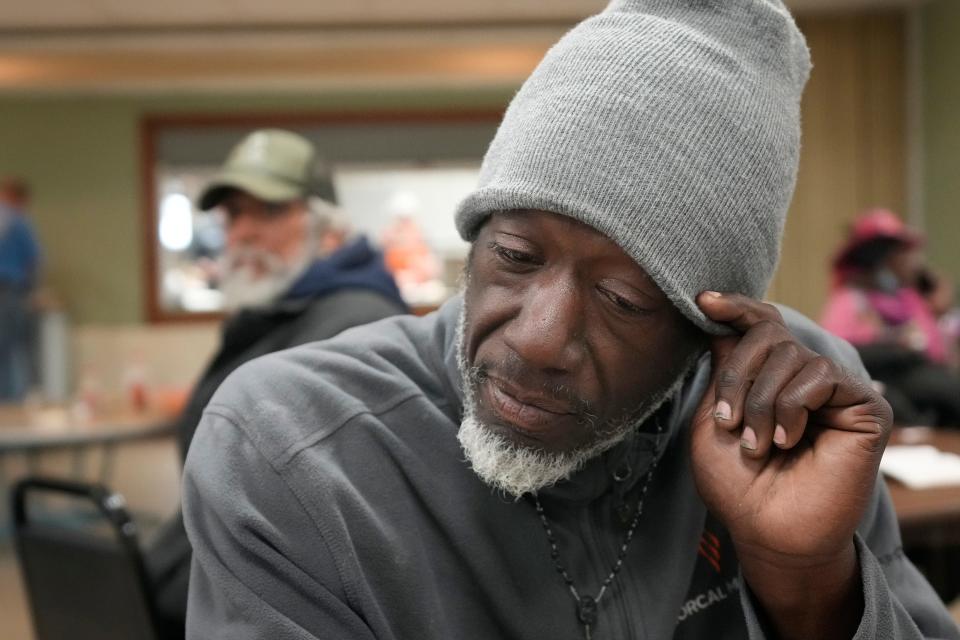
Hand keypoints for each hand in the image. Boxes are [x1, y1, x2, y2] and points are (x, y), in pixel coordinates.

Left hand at [689, 292, 892, 638]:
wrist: (766, 529)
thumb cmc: (736, 483)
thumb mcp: (713, 418)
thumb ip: (722, 370)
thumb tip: (721, 321)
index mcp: (770, 377)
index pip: (761, 325)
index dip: (736, 307)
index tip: (704, 302)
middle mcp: (804, 377)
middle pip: (768, 335)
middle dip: (738, 376)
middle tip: (729, 422)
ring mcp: (836, 389)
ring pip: (791, 355)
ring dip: (762, 402)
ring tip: (756, 443)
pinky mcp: (865, 405)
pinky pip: (820, 376)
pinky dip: (791, 407)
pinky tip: (787, 440)